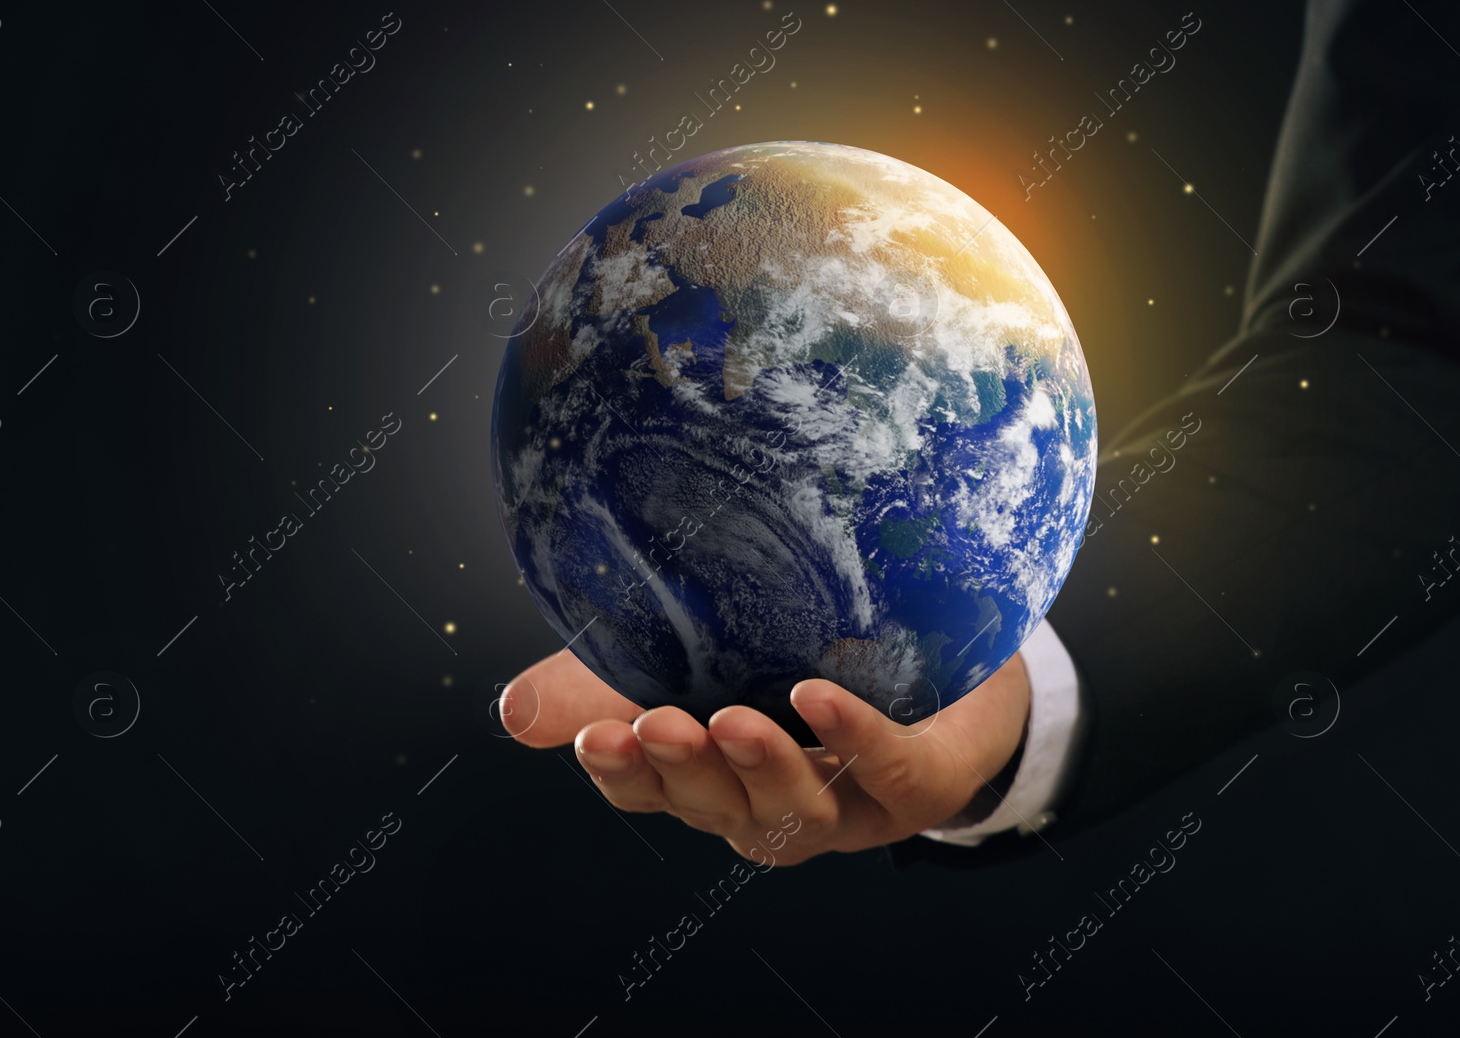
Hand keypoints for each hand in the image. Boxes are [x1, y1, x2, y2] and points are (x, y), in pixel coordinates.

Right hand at [498, 650, 1030, 865]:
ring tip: (731, 721)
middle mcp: (777, 806)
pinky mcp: (921, 777)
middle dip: (686, 772)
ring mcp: (852, 802)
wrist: (947, 649)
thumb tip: (512, 712)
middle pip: (719, 809)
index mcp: (716, 782)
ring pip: (798, 811)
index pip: (653, 794)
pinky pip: (887, 769)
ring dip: (761, 768)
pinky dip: (854, 737)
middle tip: (654, 726)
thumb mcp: (693, 654)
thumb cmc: (801, 655)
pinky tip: (816, 695)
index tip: (594, 737)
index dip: (623, 775)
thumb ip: (602, 681)